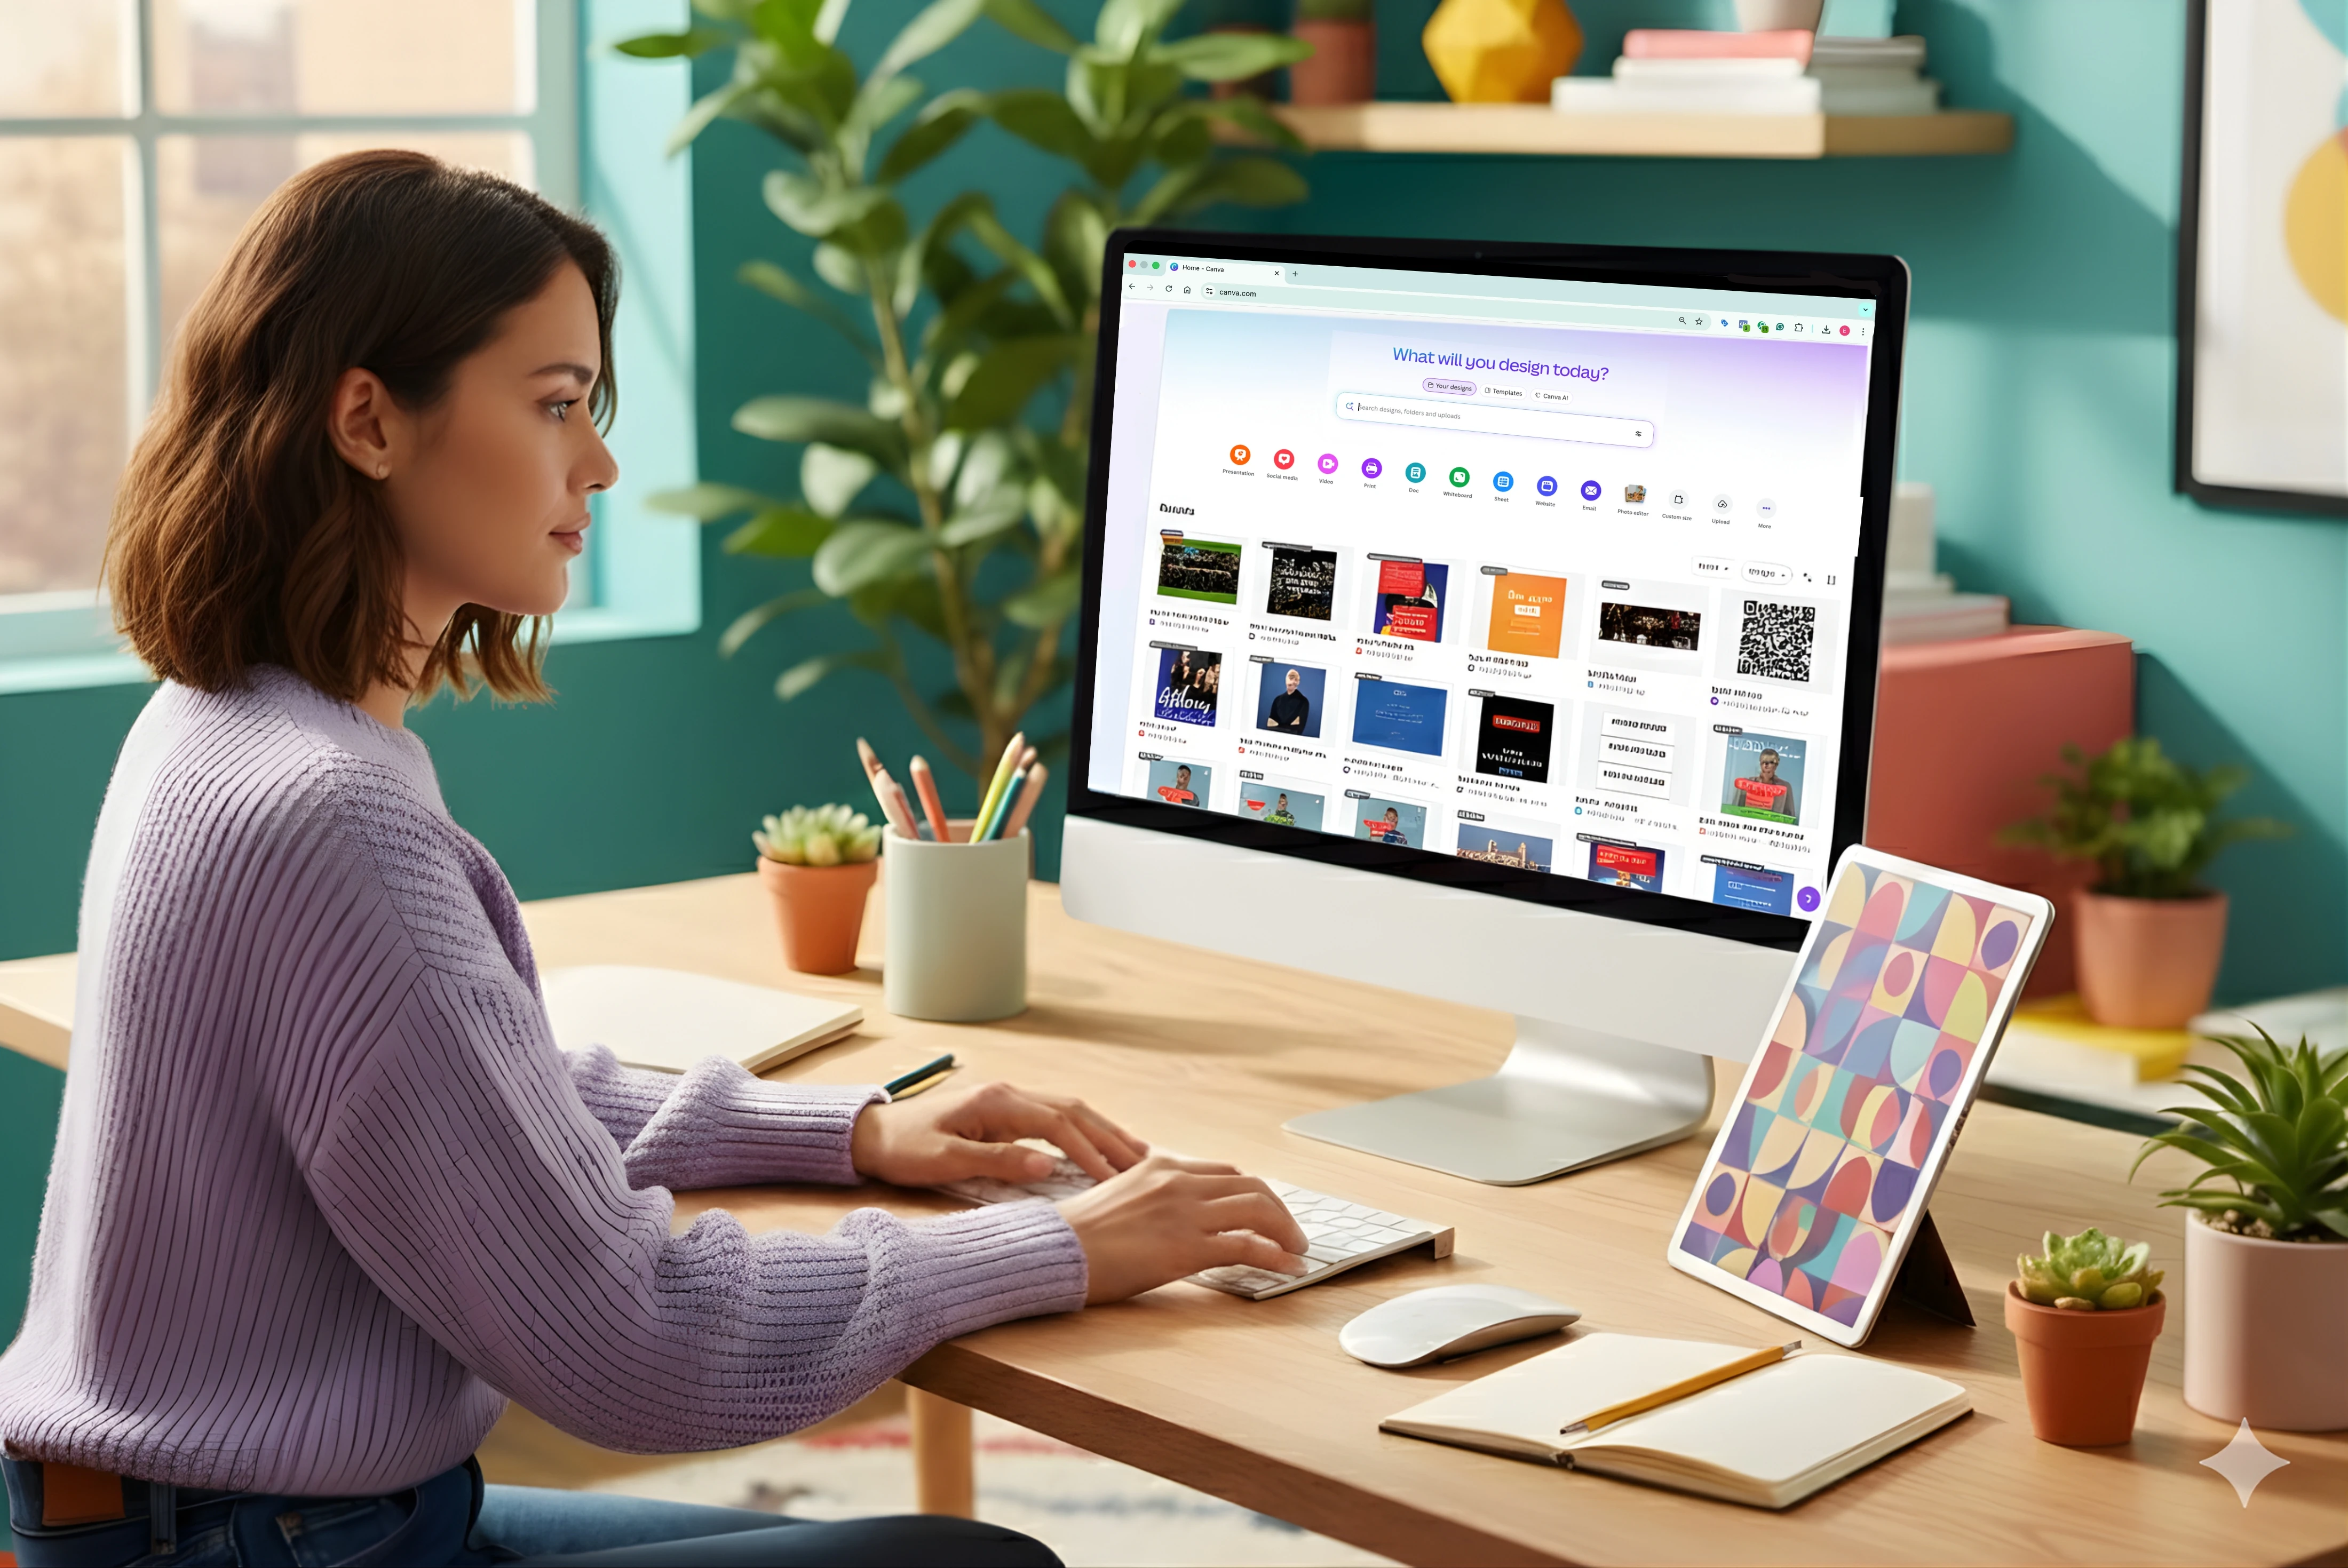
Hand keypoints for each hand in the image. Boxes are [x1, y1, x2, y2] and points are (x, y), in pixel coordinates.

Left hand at [850, 1079, 1146, 1187]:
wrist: (872, 1135)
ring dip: (1102, 1131)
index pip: (1058, 1124)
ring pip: (1069, 1110)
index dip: (1090, 1150)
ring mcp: (1008, 1100)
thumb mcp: (946, 1161)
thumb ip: (998, 1162)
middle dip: (1110, 1137)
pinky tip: (1098, 1146)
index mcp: (996, 1102)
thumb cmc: (904, 1150)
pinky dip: (1083, 1131)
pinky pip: (1055, 1118)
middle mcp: (1008, 1094)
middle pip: (1073, 1110)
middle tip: (1145, 1163)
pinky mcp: (1004, 1112)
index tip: (1116, 1176)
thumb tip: (1048, 1168)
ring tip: (1136, 1154)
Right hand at [1059, 1153, 1310, 1304]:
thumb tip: (1171, 1218)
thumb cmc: (1075, 1234)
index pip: (1223, 1172)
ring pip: (1258, 1208)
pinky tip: (1287, 1267)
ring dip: (1286, 1230)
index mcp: (1159, 1165)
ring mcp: (1185, 1212)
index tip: (1263, 1212)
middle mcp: (1177, 1181)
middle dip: (1278, 1209)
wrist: (1052, 1251)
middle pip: (1250, 1185)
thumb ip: (1150, 1198)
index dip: (1251, 1193)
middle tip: (1290, 1232)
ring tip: (1296, 1250)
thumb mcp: (1116, 1198)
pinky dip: (1276, 1254)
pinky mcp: (1188, 1247)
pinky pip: (1248, 1245)